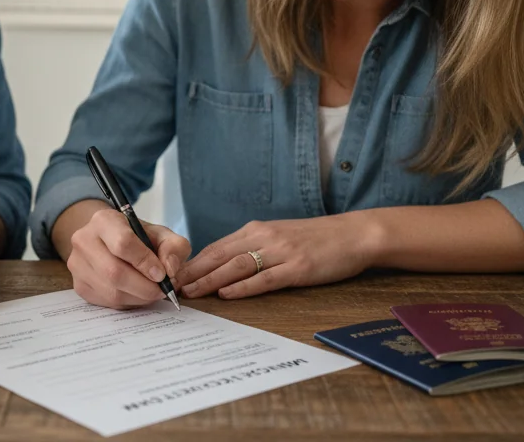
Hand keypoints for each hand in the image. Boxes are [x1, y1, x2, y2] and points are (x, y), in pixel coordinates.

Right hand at [66, 204, 190, 308]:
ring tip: (152, 292)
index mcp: (104, 220)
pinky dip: (128, 302)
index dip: (145, 262)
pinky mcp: (79, 285)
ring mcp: (77, 264)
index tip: (162, 274)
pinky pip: (106, 302)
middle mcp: (84, 240)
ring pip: (111, 291)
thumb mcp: (160, 234)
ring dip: (138, 297)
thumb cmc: (137, 237)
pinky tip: (136, 294)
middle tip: (162, 290)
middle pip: (114, 272)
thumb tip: (170, 270)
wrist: (109, 241)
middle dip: (144, 287)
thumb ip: (173, 247)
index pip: (122, 243)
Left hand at [175, 214, 382, 299]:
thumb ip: (253, 247)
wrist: (353, 234)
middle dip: (193, 272)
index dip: (192, 262)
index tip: (171, 275)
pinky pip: (265, 278)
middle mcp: (265, 237)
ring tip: (191, 292)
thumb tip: (223, 265)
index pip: (216, 247)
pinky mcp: (298, 267)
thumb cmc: (315, 238)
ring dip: (210, 280)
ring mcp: (281, 252)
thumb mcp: (278, 236)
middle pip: (220, 255)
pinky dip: (243, 287)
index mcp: (257, 230)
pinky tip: (227, 294)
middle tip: (171, 286)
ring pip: (237, 266)